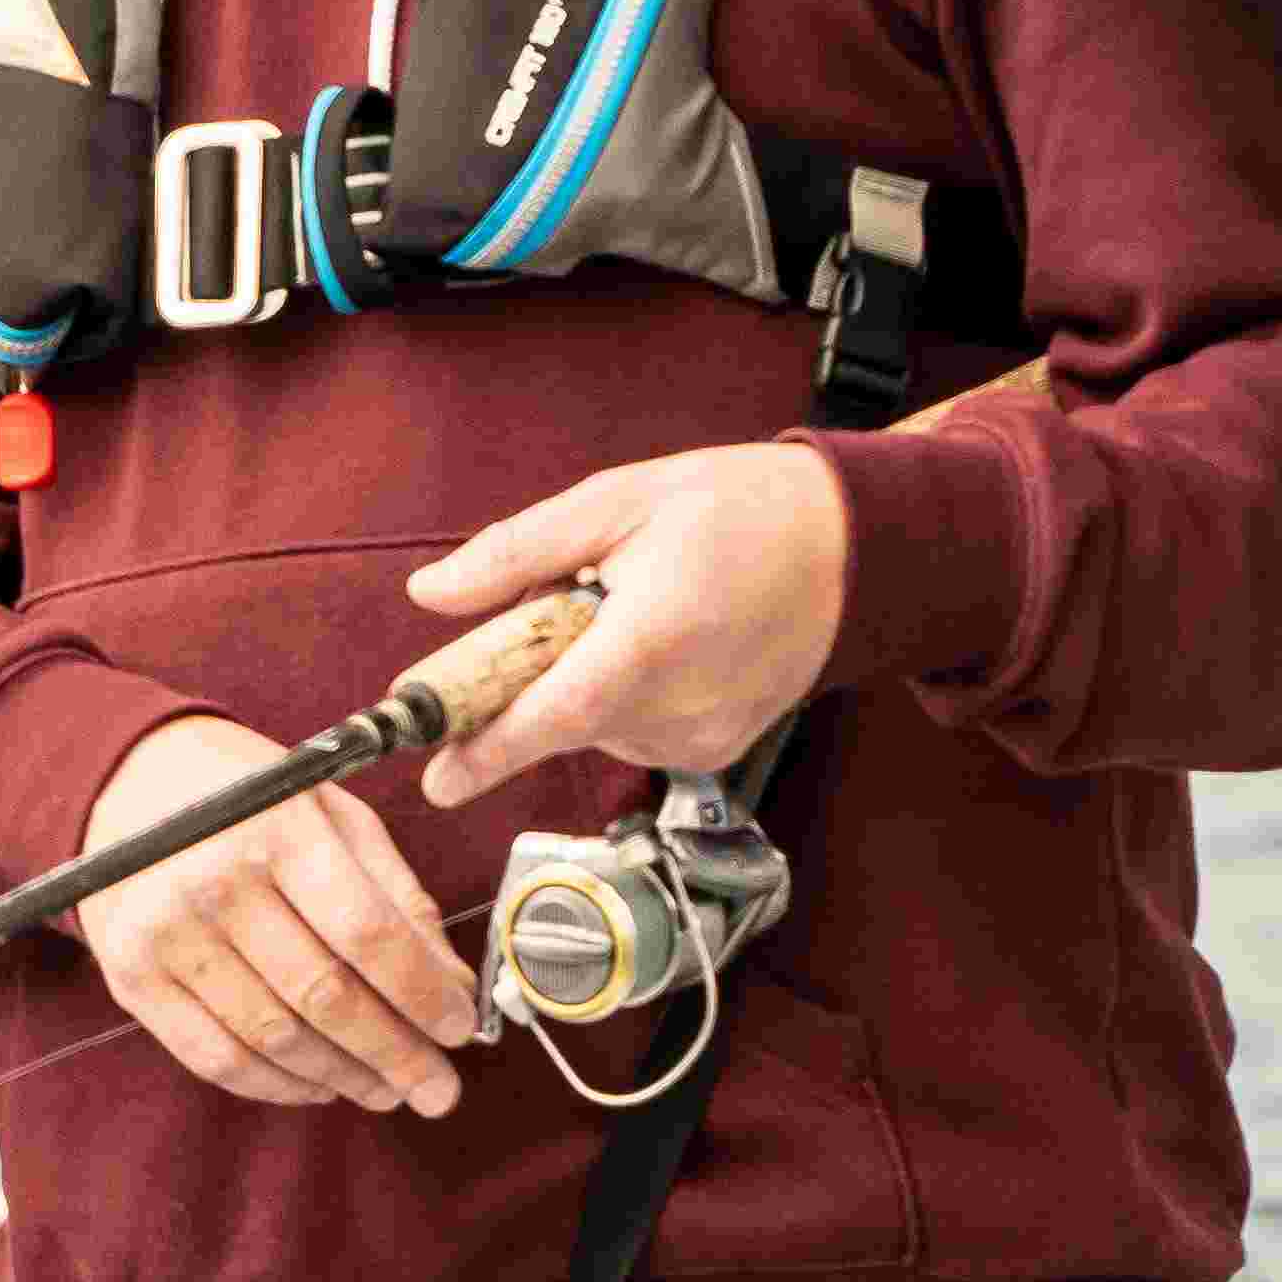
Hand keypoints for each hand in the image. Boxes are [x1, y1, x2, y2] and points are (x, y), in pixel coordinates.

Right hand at [76, 711, 478, 1116]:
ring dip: (343, 1077)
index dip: (423, 995)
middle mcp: (214, 883)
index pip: (367, 934)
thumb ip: (394, 894)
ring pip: (274, 1039)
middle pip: (325, 997)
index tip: (461, 1031)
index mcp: (278, 831)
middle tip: (438, 1090)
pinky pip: (216, 1058)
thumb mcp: (332, 814)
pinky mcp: (133, 978)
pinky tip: (319, 1085)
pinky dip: (277, 1086)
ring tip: (386, 1090)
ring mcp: (166, 936)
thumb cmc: (246, 798)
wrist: (123, 785)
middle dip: (396, 1055)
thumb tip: (449, 985)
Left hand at [405, 441, 851, 805]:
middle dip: (531, 674)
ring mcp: (706, 737)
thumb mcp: (616, 500)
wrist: (851, 545)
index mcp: (655, 639)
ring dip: (579, 679)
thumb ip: (515, 553)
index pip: (557, 714)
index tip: (436, 782)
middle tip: (568, 599)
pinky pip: (631, 732)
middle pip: (562, 718)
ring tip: (632, 609)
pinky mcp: (718, 751)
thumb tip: (430, 594)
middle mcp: (684, 705)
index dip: (490, 751)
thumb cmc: (735, 510)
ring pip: (592, 726)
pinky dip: (620, 695)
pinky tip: (661, 643)